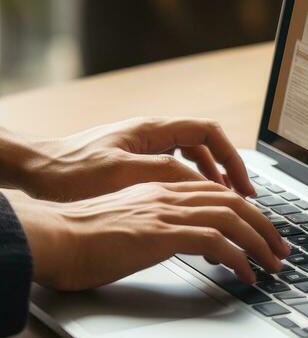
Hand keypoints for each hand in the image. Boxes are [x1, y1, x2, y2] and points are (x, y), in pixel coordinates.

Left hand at [6, 118, 254, 201]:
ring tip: (223, 206)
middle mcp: (150, 134)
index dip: (232, 158)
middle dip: (227, 171)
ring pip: (190, 159)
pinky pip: (173, 171)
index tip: (243, 185)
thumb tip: (205, 185)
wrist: (34, 170)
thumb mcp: (122, 174)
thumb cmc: (70, 172)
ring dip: (210, 181)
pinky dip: (188, 186)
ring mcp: (141, 148)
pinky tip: (188, 208)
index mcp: (152, 130)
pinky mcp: (131, 164)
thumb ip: (166, 175)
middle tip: (243, 199)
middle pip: (205, 145)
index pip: (208, 133)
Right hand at [9, 181, 290, 289]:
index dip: (244, 211)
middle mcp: (167, 196)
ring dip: (259, 242)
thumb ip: (153, 228)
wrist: (54, 238)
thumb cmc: (79, 240)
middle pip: (233, 201)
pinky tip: (247, 275)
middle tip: (280, 250)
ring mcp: (166, 213)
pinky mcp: (163, 234)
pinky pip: (217, 242)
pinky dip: (239, 258)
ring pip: (232, 218)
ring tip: (273, 265)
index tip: (259, 232)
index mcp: (159, 191)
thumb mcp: (126, 227)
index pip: (215, 193)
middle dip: (263, 226)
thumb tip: (174, 245)